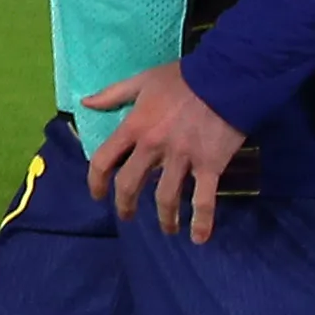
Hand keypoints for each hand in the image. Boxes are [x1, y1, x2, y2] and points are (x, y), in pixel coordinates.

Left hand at [80, 59, 242, 243]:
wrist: (228, 77)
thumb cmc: (184, 78)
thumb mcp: (143, 80)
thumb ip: (113, 94)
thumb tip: (85, 103)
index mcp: (135, 126)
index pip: (104, 161)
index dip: (96, 181)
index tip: (97, 193)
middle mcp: (153, 147)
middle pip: (129, 185)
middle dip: (125, 205)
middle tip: (127, 215)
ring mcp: (182, 158)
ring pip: (165, 198)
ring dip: (164, 219)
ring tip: (167, 229)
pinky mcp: (210, 165)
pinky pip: (203, 200)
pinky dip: (201, 222)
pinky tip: (199, 237)